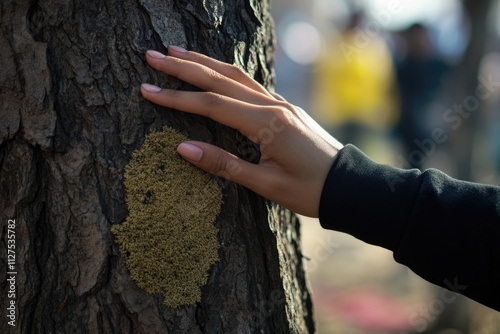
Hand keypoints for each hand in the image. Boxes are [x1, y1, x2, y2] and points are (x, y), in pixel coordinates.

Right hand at [140, 46, 342, 216]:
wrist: (349, 185)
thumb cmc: (310, 191)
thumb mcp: (266, 184)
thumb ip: (225, 165)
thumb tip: (183, 149)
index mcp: (267, 124)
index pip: (212, 104)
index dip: (178, 98)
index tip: (148, 90)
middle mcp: (273, 106)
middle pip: (221, 80)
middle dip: (184, 67)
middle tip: (153, 55)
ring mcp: (280, 104)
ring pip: (236, 76)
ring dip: (205, 63)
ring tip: (177, 53)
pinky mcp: (284, 109)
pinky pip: (250, 85)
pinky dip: (226, 75)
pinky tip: (215, 72)